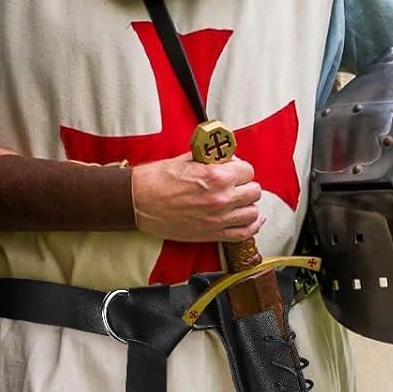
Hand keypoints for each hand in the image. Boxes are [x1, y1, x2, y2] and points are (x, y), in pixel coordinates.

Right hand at [131, 153, 264, 243]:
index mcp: (216, 177)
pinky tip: (251, 219)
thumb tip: (228, 158)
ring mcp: (218, 219)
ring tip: (239, 201)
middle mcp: (221, 199)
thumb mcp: (188, 158)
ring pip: (253, 212)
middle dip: (246, 185)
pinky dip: (251, 226)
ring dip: (248, 205)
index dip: (240, 168)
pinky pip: (244, 233)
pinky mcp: (212, 234)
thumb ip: (213, 158)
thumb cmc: (158, 179)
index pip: (248, 170)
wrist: (138, 202)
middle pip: (254, 191)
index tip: (233, 170)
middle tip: (235, 185)